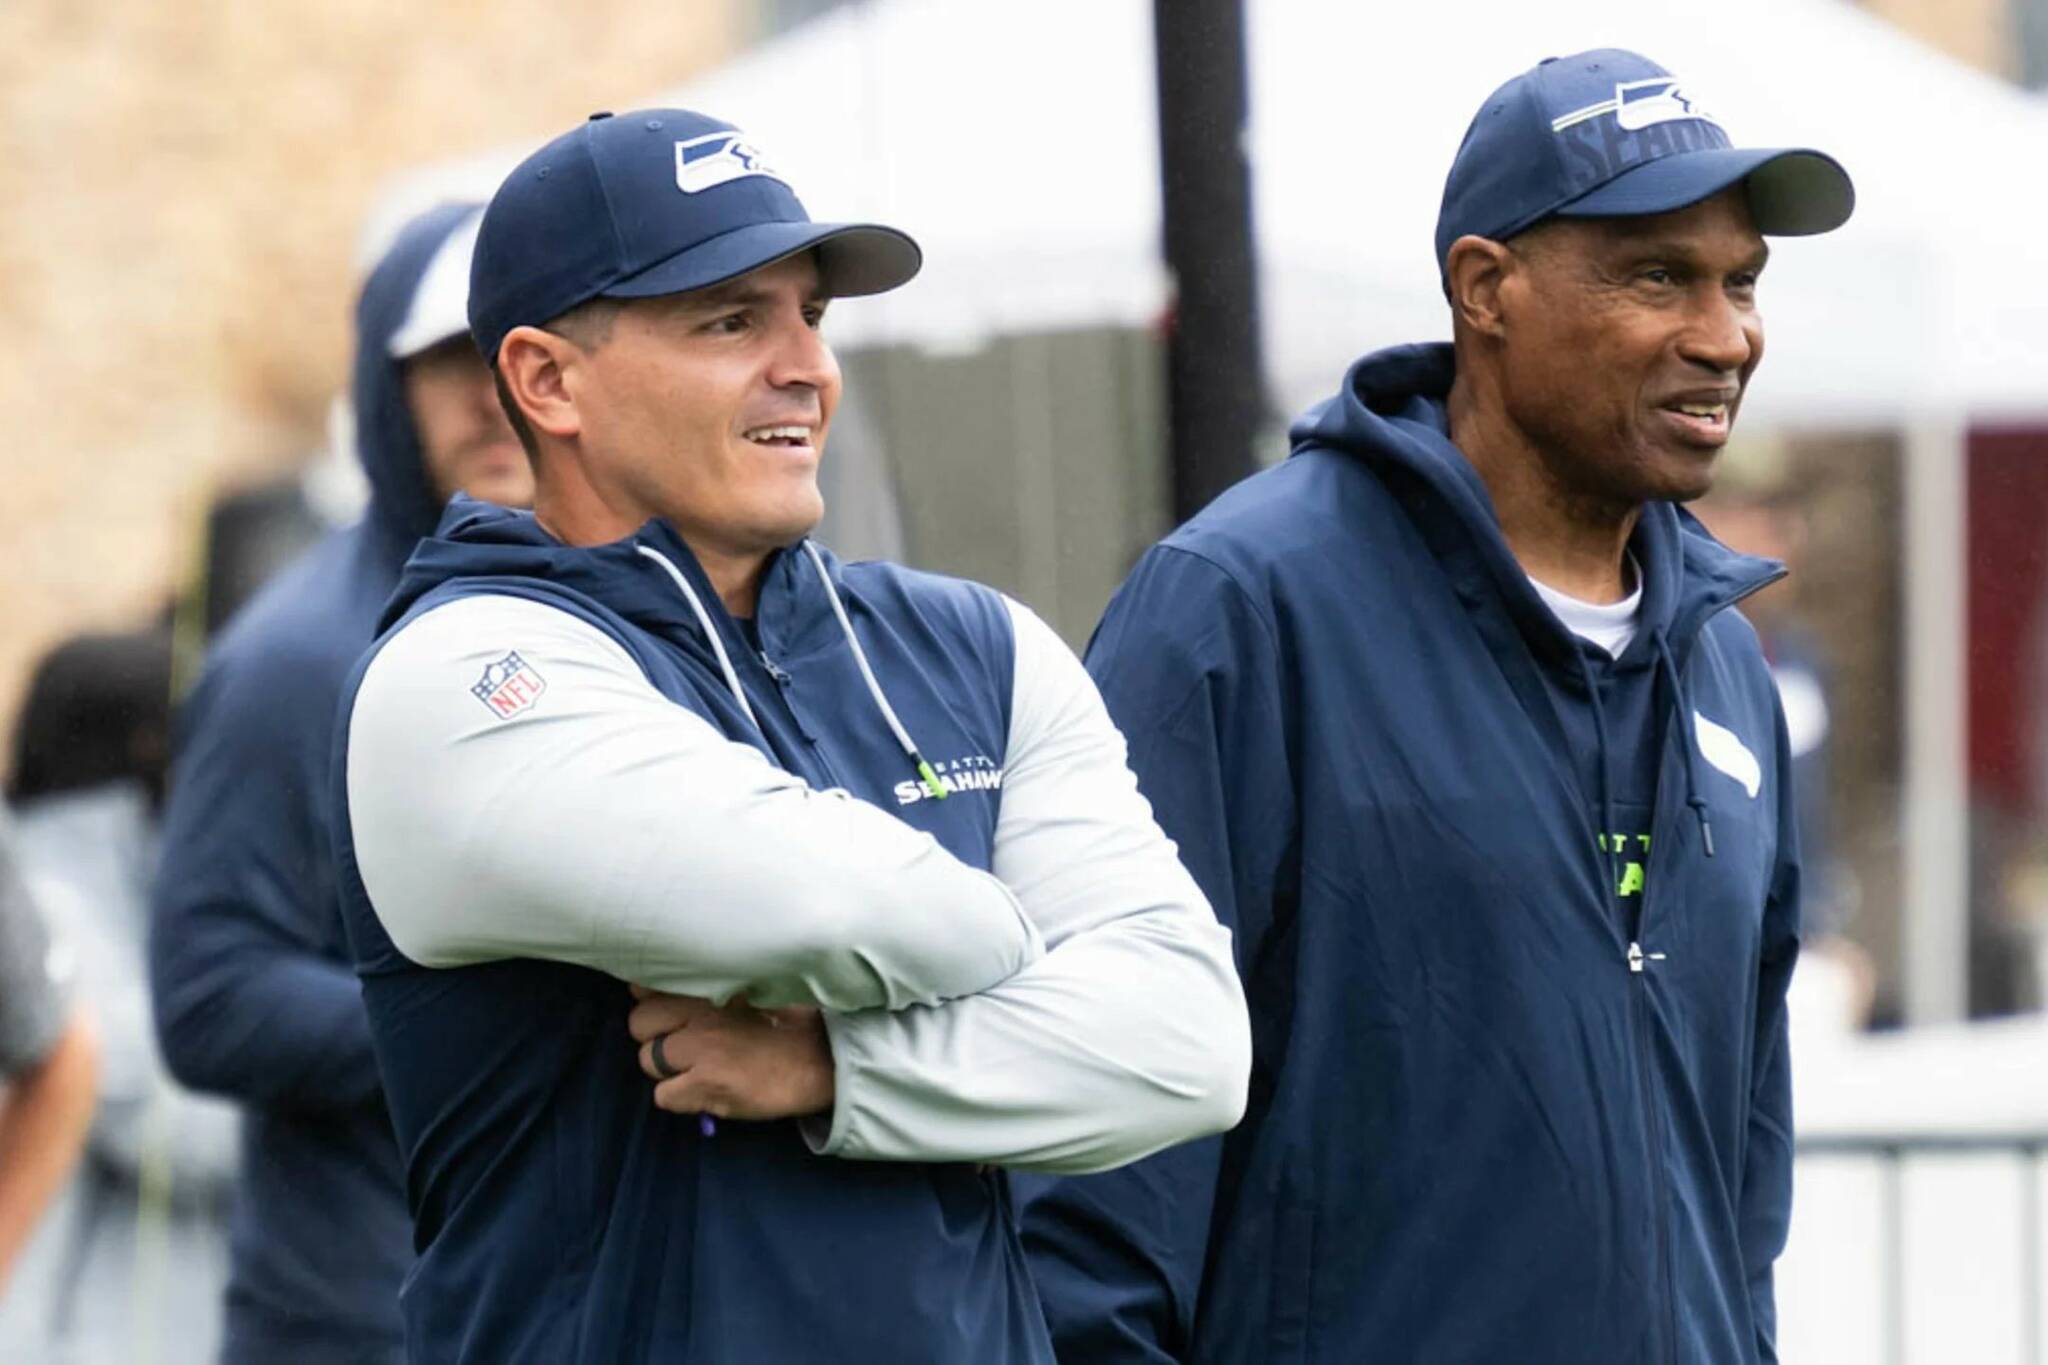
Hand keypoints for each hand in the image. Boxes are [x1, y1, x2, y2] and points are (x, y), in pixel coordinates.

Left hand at [626, 988, 833, 1121]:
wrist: (821, 1059)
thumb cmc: (787, 1022)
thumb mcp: (746, 988)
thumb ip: (706, 988)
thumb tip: (654, 992)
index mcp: (708, 985)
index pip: (644, 987)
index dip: (650, 1003)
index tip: (666, 1012)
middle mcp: (698, 1011)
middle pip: (638, 1023)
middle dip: (654, 1037)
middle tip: (682, 1046)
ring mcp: (700, 1047)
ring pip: (647, 1061)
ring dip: (667, 1069)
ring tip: (696, 1070)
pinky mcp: (706, 1083)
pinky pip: (663, 1096)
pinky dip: (680, 1097)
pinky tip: (704, 1091)